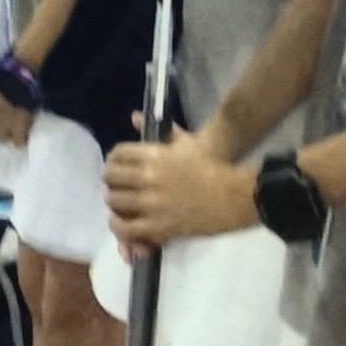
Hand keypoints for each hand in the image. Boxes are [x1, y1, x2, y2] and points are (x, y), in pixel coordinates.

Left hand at [105, 126, 254, 250]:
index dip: (114, 160)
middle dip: (111, 182)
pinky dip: (118, 226)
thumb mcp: (186, 142)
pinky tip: (122, 223)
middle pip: (110, 178)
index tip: (117, 166)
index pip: (117, 154)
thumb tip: (134, 116)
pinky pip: (126, 228)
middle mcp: (147, 177)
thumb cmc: (210, 167)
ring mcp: (151, 203)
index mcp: (153, 154)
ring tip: (120, 204)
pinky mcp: (159, 226)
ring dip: (114, 203)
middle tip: (118, 186)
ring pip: (114, 202)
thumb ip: (159, 130)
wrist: (234, 196)